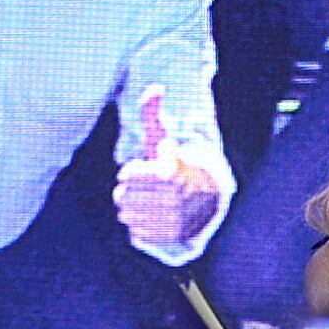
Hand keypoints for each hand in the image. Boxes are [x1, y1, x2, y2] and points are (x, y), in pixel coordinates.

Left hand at [115, 86, 217, 249]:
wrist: (205, 199)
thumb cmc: (175, 165)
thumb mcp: (163, 139)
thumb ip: (153, 115)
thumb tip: (155, 88)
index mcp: (171, 174)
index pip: (127, 175)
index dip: (130, 172)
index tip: (143, 170)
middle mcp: (174, 200)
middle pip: (123, 196)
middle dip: (127, 191)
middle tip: (141, 188)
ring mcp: (172, 223)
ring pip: (127, 215)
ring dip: (131, 208)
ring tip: (144, 201)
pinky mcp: (170, 240)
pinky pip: (136, 233)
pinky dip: (137, 226)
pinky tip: (149, 217)